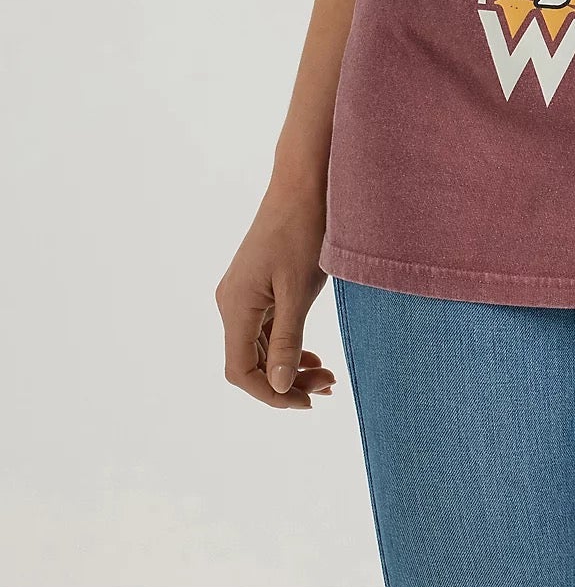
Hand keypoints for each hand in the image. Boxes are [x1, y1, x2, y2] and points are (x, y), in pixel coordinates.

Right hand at [215, 186, 338, 409]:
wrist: (305, 182)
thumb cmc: (303, 231)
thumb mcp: (299, 290)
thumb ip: (289, 340)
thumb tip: (281, 388)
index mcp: (236, 305)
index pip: (241, 370)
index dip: (270, 394)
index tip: (305, 403)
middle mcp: (233, 302)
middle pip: (252, 361)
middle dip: (287, 381)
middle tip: (327, 389)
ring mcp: (245, 293)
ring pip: (262, 346)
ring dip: (291, 365)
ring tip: (328, 377)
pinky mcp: (260, 285)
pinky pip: (269, 328)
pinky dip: (290, 344)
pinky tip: (314, 356)